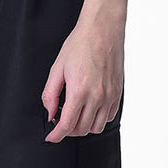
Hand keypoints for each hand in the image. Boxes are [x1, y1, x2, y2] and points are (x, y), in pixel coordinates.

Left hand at [41, 16, 123, 141]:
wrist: (102, 30)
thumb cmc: (80, 44)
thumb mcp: (58, 67)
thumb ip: (51, 93)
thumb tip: (49, 112)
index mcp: (79, 91)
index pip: (67, 125)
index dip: (56, 135)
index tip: (51, 137)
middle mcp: (97, 97)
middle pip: (82, 129)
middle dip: (68, 130)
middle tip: (60, 121)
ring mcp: (109, 96)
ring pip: (96, 127)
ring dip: (84, 127)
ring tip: (75, 116)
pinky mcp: (117, 93)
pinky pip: (108, 117)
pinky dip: (98, 119)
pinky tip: (90, 108)